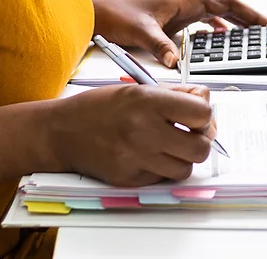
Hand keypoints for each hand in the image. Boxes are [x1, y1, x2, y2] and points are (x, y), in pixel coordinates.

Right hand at [43, 83, 216, 186]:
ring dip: (183, 158)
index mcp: (148, 102)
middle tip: (190, 134)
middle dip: (200, 140)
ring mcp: (136, 158)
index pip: (202, 113)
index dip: (204, 114)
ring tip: (169, 146)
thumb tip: (205, 101)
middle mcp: (143, 131)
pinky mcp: (129, 179)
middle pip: (201, 147)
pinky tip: (149, 155)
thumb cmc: (98, 107)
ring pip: (185, 169)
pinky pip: (162, 179)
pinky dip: (162, 169)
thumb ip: (175, 94)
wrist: (61, 131)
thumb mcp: (136, 87)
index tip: (197, 115)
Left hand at [94, 0, 266, 67]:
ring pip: (217, 15)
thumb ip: (159, 46)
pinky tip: (222, 41)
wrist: (97, 17)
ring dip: (236, 23)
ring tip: (253, 36)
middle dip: (249, 13)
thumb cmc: (114, 15)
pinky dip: (217, 32)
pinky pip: (203, 26)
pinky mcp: (173, 26)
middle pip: (226, 3)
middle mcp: (185, 4)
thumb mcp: (139, 31)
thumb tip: (175, 62)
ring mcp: (180, 15)